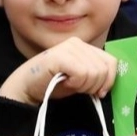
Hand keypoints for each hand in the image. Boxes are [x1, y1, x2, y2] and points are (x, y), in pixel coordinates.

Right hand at [0, 37, 117, 104]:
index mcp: (84, 46)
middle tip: (79, 89)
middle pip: (103, 69)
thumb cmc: (52, 83)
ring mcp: (69, 47)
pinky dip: (76, 84)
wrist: (26, 86)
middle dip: (94, 86)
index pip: (111, 61)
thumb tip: (109, 83)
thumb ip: (95, 75)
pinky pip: (82, 73)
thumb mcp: (80, 79)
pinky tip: (65, 82)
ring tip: (70, 84)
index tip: (99, 93)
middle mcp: (78, 43)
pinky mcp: (61, 56)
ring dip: (84, 86)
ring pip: (94, 72)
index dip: (109, 80)